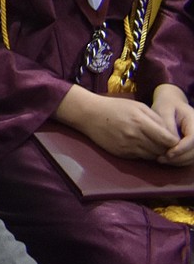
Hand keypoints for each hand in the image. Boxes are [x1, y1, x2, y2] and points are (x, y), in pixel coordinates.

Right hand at [59, 87, 177, 159]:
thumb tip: (169, 133)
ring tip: (153, 144)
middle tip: (165, 144)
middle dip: (167, 148)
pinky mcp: (121, 153)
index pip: (168, 140)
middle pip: (162, 150)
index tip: (174, 139)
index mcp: (141, 122)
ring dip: (156, 152)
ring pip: (152, 156)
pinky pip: (140, 157)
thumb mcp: (138, 106)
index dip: (175, 142)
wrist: (89, 114)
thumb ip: (156, 118)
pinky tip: (140, 145)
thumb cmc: (115, 107)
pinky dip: (144, 153)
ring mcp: (127, 147)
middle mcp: (135, 136)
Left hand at [152, 85, 193, 166]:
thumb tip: (171, 142)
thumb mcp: (163, 110)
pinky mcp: (193, 145)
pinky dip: (179, 160)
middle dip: (179, 157)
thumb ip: (168, 125)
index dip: (182, 148)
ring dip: (179, 161)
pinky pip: (190, 157)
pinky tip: (166, 159)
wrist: (171, 104)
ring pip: (193, 156)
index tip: (168, 154)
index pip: (193, 138)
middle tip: (161, 159)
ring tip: (161, 159)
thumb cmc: (166, 106)